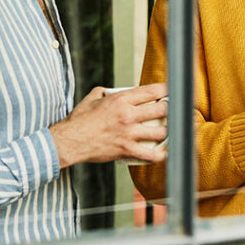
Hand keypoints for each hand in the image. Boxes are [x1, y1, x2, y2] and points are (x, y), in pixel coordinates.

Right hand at [50, 83, 167, 167]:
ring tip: (172, 130)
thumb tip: (112, 90)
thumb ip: (106, 91)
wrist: (70, 141)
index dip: (166, 89)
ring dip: (169, 131)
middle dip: (171, 109)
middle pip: (162, 109)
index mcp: (121, 99)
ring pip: (161, 132)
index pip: (152, 90)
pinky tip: (165, 153)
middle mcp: (128, 115)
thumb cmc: (79, 120)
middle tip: (174, 111)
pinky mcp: (126, 150)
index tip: (172, 91)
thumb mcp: (93, 97)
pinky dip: (161, 155)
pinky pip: (150, 154)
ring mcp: (129, 133)